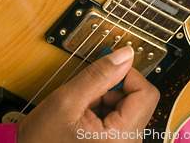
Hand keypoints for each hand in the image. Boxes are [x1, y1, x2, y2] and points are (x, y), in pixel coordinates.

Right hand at [17, 46, 159, 141]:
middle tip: (87, 96)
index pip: (146, 93)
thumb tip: (124, 55)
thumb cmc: (43, 139)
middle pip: (138, 99)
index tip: (106, 74)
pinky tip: (85, 116)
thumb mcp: (68, 99)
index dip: (127, 76)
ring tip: (83, 109)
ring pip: (128, 105)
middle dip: (112, 90)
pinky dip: (104, 108)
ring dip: (106, 99)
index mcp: (120, 138)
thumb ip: (99, 75)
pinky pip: (120, 116)